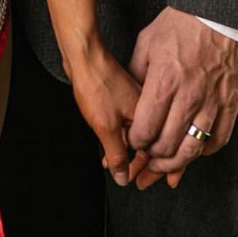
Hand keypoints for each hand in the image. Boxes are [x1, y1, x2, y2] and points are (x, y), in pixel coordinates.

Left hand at [67, 41, 150, 187]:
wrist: (84, 56)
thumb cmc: (97, 83)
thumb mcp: (106, 127)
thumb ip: (117, 155)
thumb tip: (123, 177)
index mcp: (150, 114)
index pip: (153, 151)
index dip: (144, 169)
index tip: (136, 181)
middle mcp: (148, 107)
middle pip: (149, 143)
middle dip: (138, 163)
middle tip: (126, 175)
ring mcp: (137, 100)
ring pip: (139, 132)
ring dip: (128, 150)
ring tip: (114, 162)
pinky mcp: (125, 96)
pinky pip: (129, 122)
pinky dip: (122, 135)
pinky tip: (111, 140)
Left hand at [126, 7, 237, 190]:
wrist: (222, 13)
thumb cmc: (183, 23)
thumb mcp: (148, 42)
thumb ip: (137, 73)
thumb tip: (129, 99)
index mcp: (164, 82)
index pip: (144, 130)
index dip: (133, 143)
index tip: (131, 142)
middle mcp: (188, 98)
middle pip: (165, 146)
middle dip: (150, 159)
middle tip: (144, 161)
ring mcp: (211, 103)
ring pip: (191, 150)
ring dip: (175, 165)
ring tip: (164, 168)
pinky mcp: (229, 105)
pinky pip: (216, 140)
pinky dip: (202, 152)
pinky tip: (192, 152)